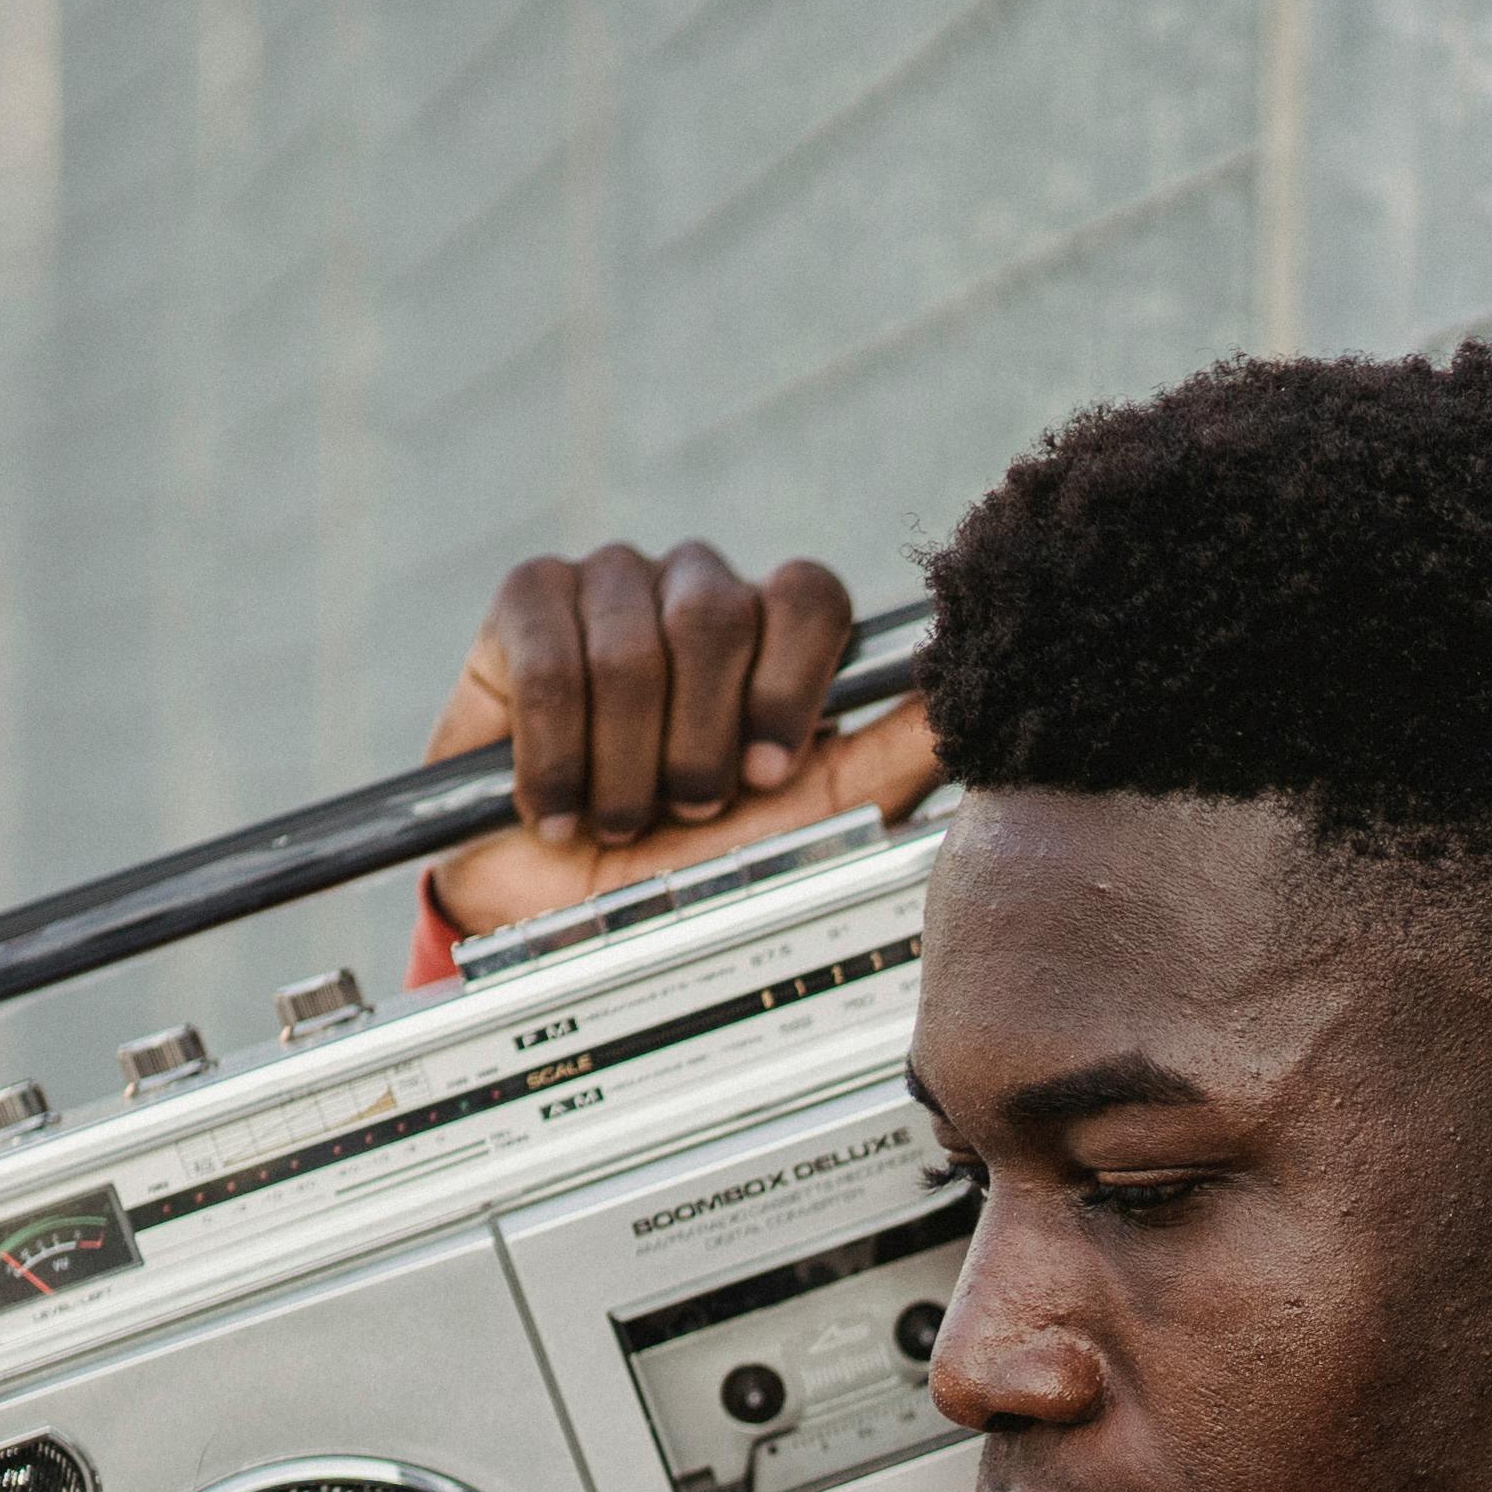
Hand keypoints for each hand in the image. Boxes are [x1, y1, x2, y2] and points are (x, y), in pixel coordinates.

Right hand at [423, 537, 941, 935]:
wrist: (565, 909)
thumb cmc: (693, 860)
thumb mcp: (810, 818)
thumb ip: (892, 756)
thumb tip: (963, 702)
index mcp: (774, 631)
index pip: (810, 596)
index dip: (789, 687)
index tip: (767, 775)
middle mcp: (699, 590)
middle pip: (718, 619)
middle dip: (699, 742)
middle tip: (686, 812)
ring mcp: (612, 583)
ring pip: (632, 649)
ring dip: (625, 766)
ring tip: (619, 818)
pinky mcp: (529, 601)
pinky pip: (551, 662)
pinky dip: (557, 757)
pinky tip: (554, 807)